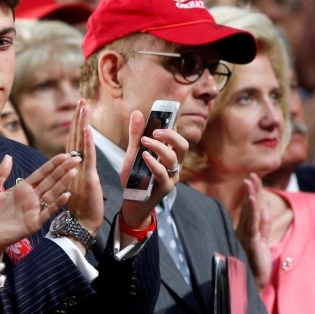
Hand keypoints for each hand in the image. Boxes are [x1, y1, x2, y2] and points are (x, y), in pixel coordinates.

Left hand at [0, 151, 76, 257]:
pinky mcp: (34, 223)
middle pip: (50, 181)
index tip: (65, 154)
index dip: (53, 164)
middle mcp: (31, 198)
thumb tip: (9, 156)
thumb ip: (0, 174)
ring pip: (52, 194)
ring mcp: (34, 210)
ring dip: (63, 183)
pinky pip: (47, 212)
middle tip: (77, 159)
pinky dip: (57, 204)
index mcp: (22, 188)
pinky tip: (66, 195)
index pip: (41, 173)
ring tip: (74, 172)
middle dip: (63, 170)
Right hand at [65, 100, 103, 231]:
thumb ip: (76, 173)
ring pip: (78, 143)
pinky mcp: (86, 178)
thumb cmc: (81, 211)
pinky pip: (87, 157)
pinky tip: (87, 128)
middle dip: (78, 118)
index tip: (79, 109)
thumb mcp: (78, 187)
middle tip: (80, 100)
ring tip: (83, 106)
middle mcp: (71, 166)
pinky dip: (86, 142)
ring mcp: (77, 171)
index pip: (72, 141)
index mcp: (70, 167)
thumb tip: (77, 162)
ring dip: (81, 123)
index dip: (75, 124)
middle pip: (73, 137)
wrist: (79, 226)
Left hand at [119, 109, 188, 229]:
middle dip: (171, 135)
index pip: (176, 135)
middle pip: (183, 145)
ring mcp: (171, 176)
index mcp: (169, 154)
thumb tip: (137, 113)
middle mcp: (174, 164)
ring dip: (160, 147)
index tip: (166, 111)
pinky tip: (145, 156)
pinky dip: (154, 163)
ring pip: (174, 158)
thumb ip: (136, 136)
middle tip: (156, 130)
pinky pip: (163, 174)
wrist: (131, 201)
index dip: (173, 123)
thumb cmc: (134, 177)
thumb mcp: (132, 154)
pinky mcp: (164, 188)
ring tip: (145, 141)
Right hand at [236, 173, 272, 288]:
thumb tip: (265, 207)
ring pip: (249, 212)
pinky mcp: (251, 242)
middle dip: (251, 190)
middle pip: (249, 207)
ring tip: (251, 181)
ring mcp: (246, 236)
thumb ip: (264, 225)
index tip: (252, 180)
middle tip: (251, 175)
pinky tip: (252, 199)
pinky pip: (252, 223)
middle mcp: (243, 231)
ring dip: (250, 196)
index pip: (250, 209)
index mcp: (245, 230)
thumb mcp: (263, 241)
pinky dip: (251, 210)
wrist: (251, 284)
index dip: (251, 194)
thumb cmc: (255, 264)